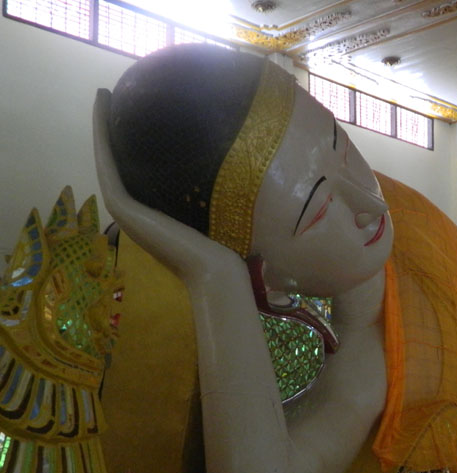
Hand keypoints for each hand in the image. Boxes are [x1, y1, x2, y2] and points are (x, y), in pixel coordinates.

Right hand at [92, 88, 244, 285]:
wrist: (214, 269)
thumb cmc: (223, 246)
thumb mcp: (212, 210)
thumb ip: (207, 191)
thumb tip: (232, 164)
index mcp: (151, 212)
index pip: (135, 171)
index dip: (130, 143)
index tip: (135, 112)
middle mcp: (133, 210)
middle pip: (116, 162)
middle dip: (111, 130)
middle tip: (109, 97)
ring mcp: (124, 208)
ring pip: (105, 159)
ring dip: (100, 126)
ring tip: (102, 95)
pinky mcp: (121, 206)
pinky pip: (106, 164)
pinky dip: (101, 136)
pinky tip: (103, 109)